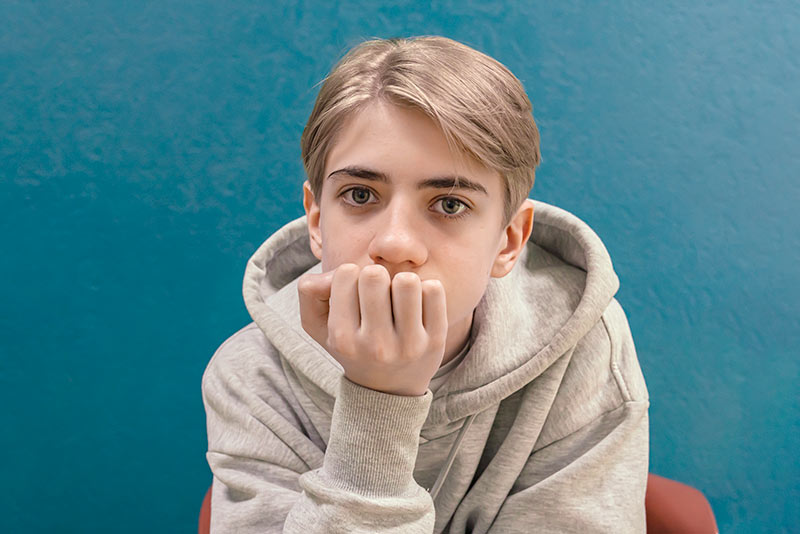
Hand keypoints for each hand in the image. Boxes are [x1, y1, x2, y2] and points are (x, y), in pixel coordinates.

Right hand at [297, 263, 447, 395]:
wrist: (388, 391)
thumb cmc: (352, 346)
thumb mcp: (319, 326)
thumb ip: (310, 292)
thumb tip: (337, 271)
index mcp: (343, 339)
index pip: (346, 274)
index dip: (351, 275)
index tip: (355, 292)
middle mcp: (375, 345)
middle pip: (374, 274)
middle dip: (376, 276)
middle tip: (379, 294)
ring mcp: (409, 345)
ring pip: (407, 281)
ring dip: (402, 282)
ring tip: (399, 298)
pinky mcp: (436, 341)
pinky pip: (434, 290)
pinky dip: (426, 290)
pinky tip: (418, 305)